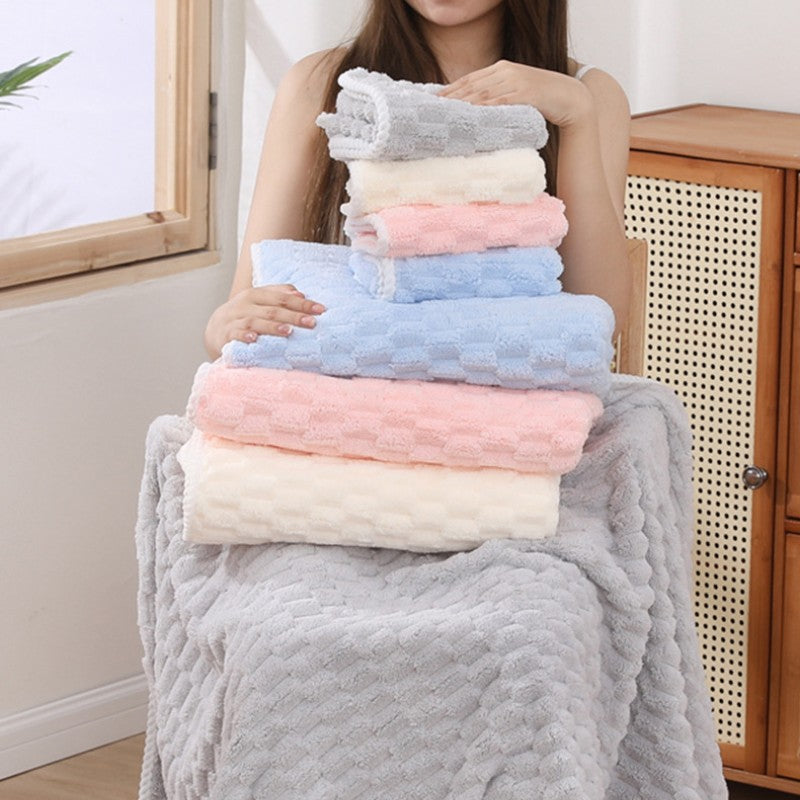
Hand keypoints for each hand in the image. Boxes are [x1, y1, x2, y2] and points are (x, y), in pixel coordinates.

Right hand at [205, 284, 324, 356]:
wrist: (215, 330)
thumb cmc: (244, 315)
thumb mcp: (260, 302)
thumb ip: (279, 295)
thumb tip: (300, 293)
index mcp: (256, 294)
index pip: (282, 297)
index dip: (302, 303)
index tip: (320, 310)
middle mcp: (245, 305)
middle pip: (272, 309)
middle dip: (293, 316)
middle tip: (311, 323)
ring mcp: (234, 319)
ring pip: (255, 322)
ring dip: (272, 327)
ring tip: (288, 331)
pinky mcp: (226, 335)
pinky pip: (235, 335)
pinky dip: (244, 336)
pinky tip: (254, 339)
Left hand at [438, 60, 593, 129]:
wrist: (571, 97)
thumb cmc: (542, 99)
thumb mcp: (515, 92)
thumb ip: (497, 95)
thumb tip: (476, 109)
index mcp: (502, 68)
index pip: (470, 79)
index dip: (451, 89)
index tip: (434, 99)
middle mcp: (506, 71)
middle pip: (472, 85)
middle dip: (451, 97)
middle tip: (433, 109)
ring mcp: (516, 81)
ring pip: (483, 93)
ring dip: (463, 103)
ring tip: (446, 113)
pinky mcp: (526, 93)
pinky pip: (501, 101)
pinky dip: (485, 108)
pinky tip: (472, 114)